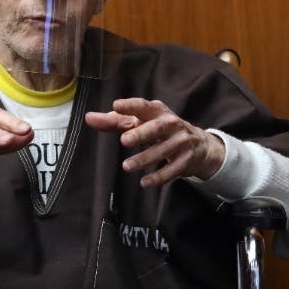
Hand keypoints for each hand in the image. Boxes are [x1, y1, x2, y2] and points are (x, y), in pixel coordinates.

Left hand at [85, 97, 224, 186]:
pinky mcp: (186, 159)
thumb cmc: (161, 130)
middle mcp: (171, 123)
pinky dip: (159, 177)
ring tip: (127, 166)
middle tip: (124, 140)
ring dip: (145, 158)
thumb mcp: (140, 123)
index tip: (116, 106)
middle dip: (141, 133)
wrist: (199, 146)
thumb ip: (114, 121)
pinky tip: (144, 183)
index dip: (130, 105)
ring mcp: (181, 141)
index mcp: (157, 111)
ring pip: (163, 150)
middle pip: (156, 127)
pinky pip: (172, 169)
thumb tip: (88, 118)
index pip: (143, 106)